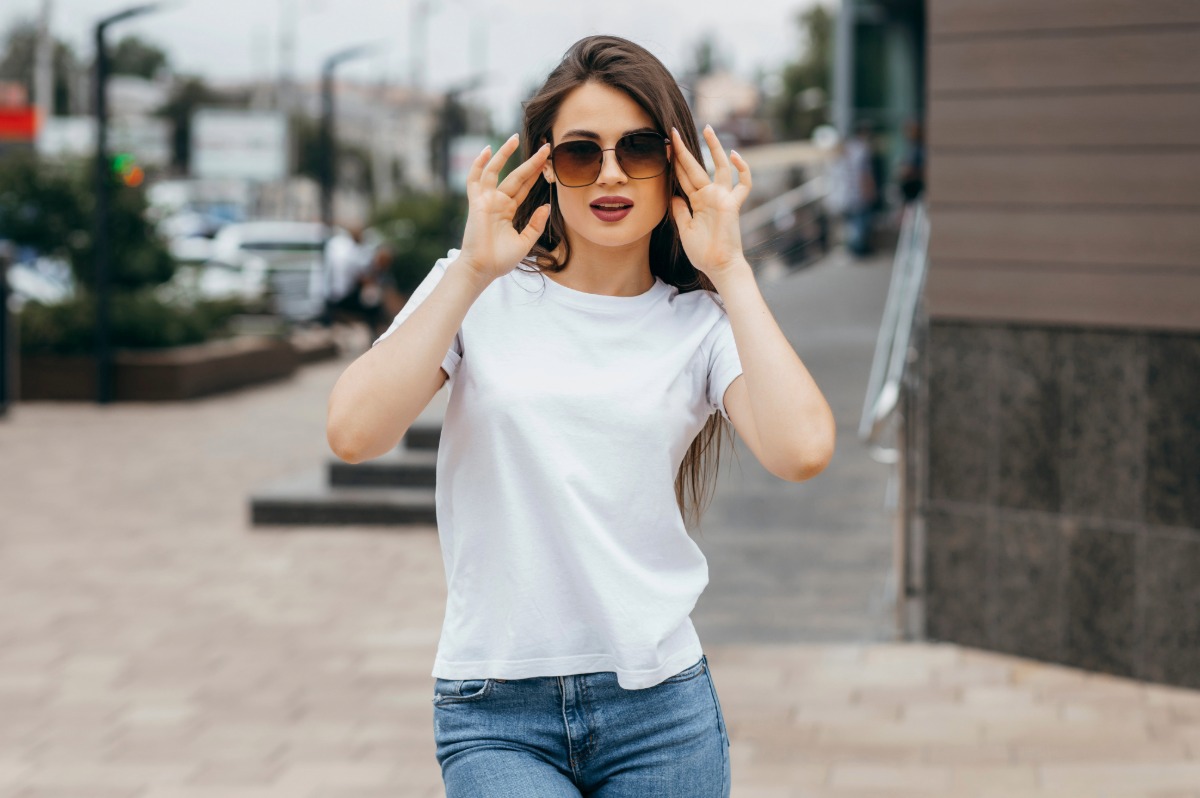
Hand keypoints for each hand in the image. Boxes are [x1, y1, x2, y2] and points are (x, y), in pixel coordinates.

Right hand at [457, 133, 551, 283]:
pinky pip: (475, 179)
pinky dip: (478, 164)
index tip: (548, 159)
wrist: (482, 270)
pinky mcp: (476, 203)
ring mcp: (486, 201)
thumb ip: (535, 224)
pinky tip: (487, 150)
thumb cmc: (500, 260)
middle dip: (530, 162)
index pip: (524, 187)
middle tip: (545, 147)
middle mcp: (497, 202)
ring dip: (505, 154)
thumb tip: (547, 207)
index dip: (536, 173)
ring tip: (515, 137)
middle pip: (516, 176)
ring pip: (495, 171)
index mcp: (508, 210)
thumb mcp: (525, 242)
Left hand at [669, 124, 752, 276]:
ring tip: (707, 128)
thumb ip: (679, 211)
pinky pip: (743, 184)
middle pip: (696, 167)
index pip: (684, 177)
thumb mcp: (684, 229)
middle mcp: (710, 196)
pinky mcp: (733, 205)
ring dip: (714, 147)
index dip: (674, 163)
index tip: (665, 147)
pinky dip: (743, 169)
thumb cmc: (703, 252)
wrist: (718, 266)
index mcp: (697, 201)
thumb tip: (672, 195)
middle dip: (684, 150)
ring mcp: (723, 198)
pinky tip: (735, 154)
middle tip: (673, 132)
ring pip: (719, 167)